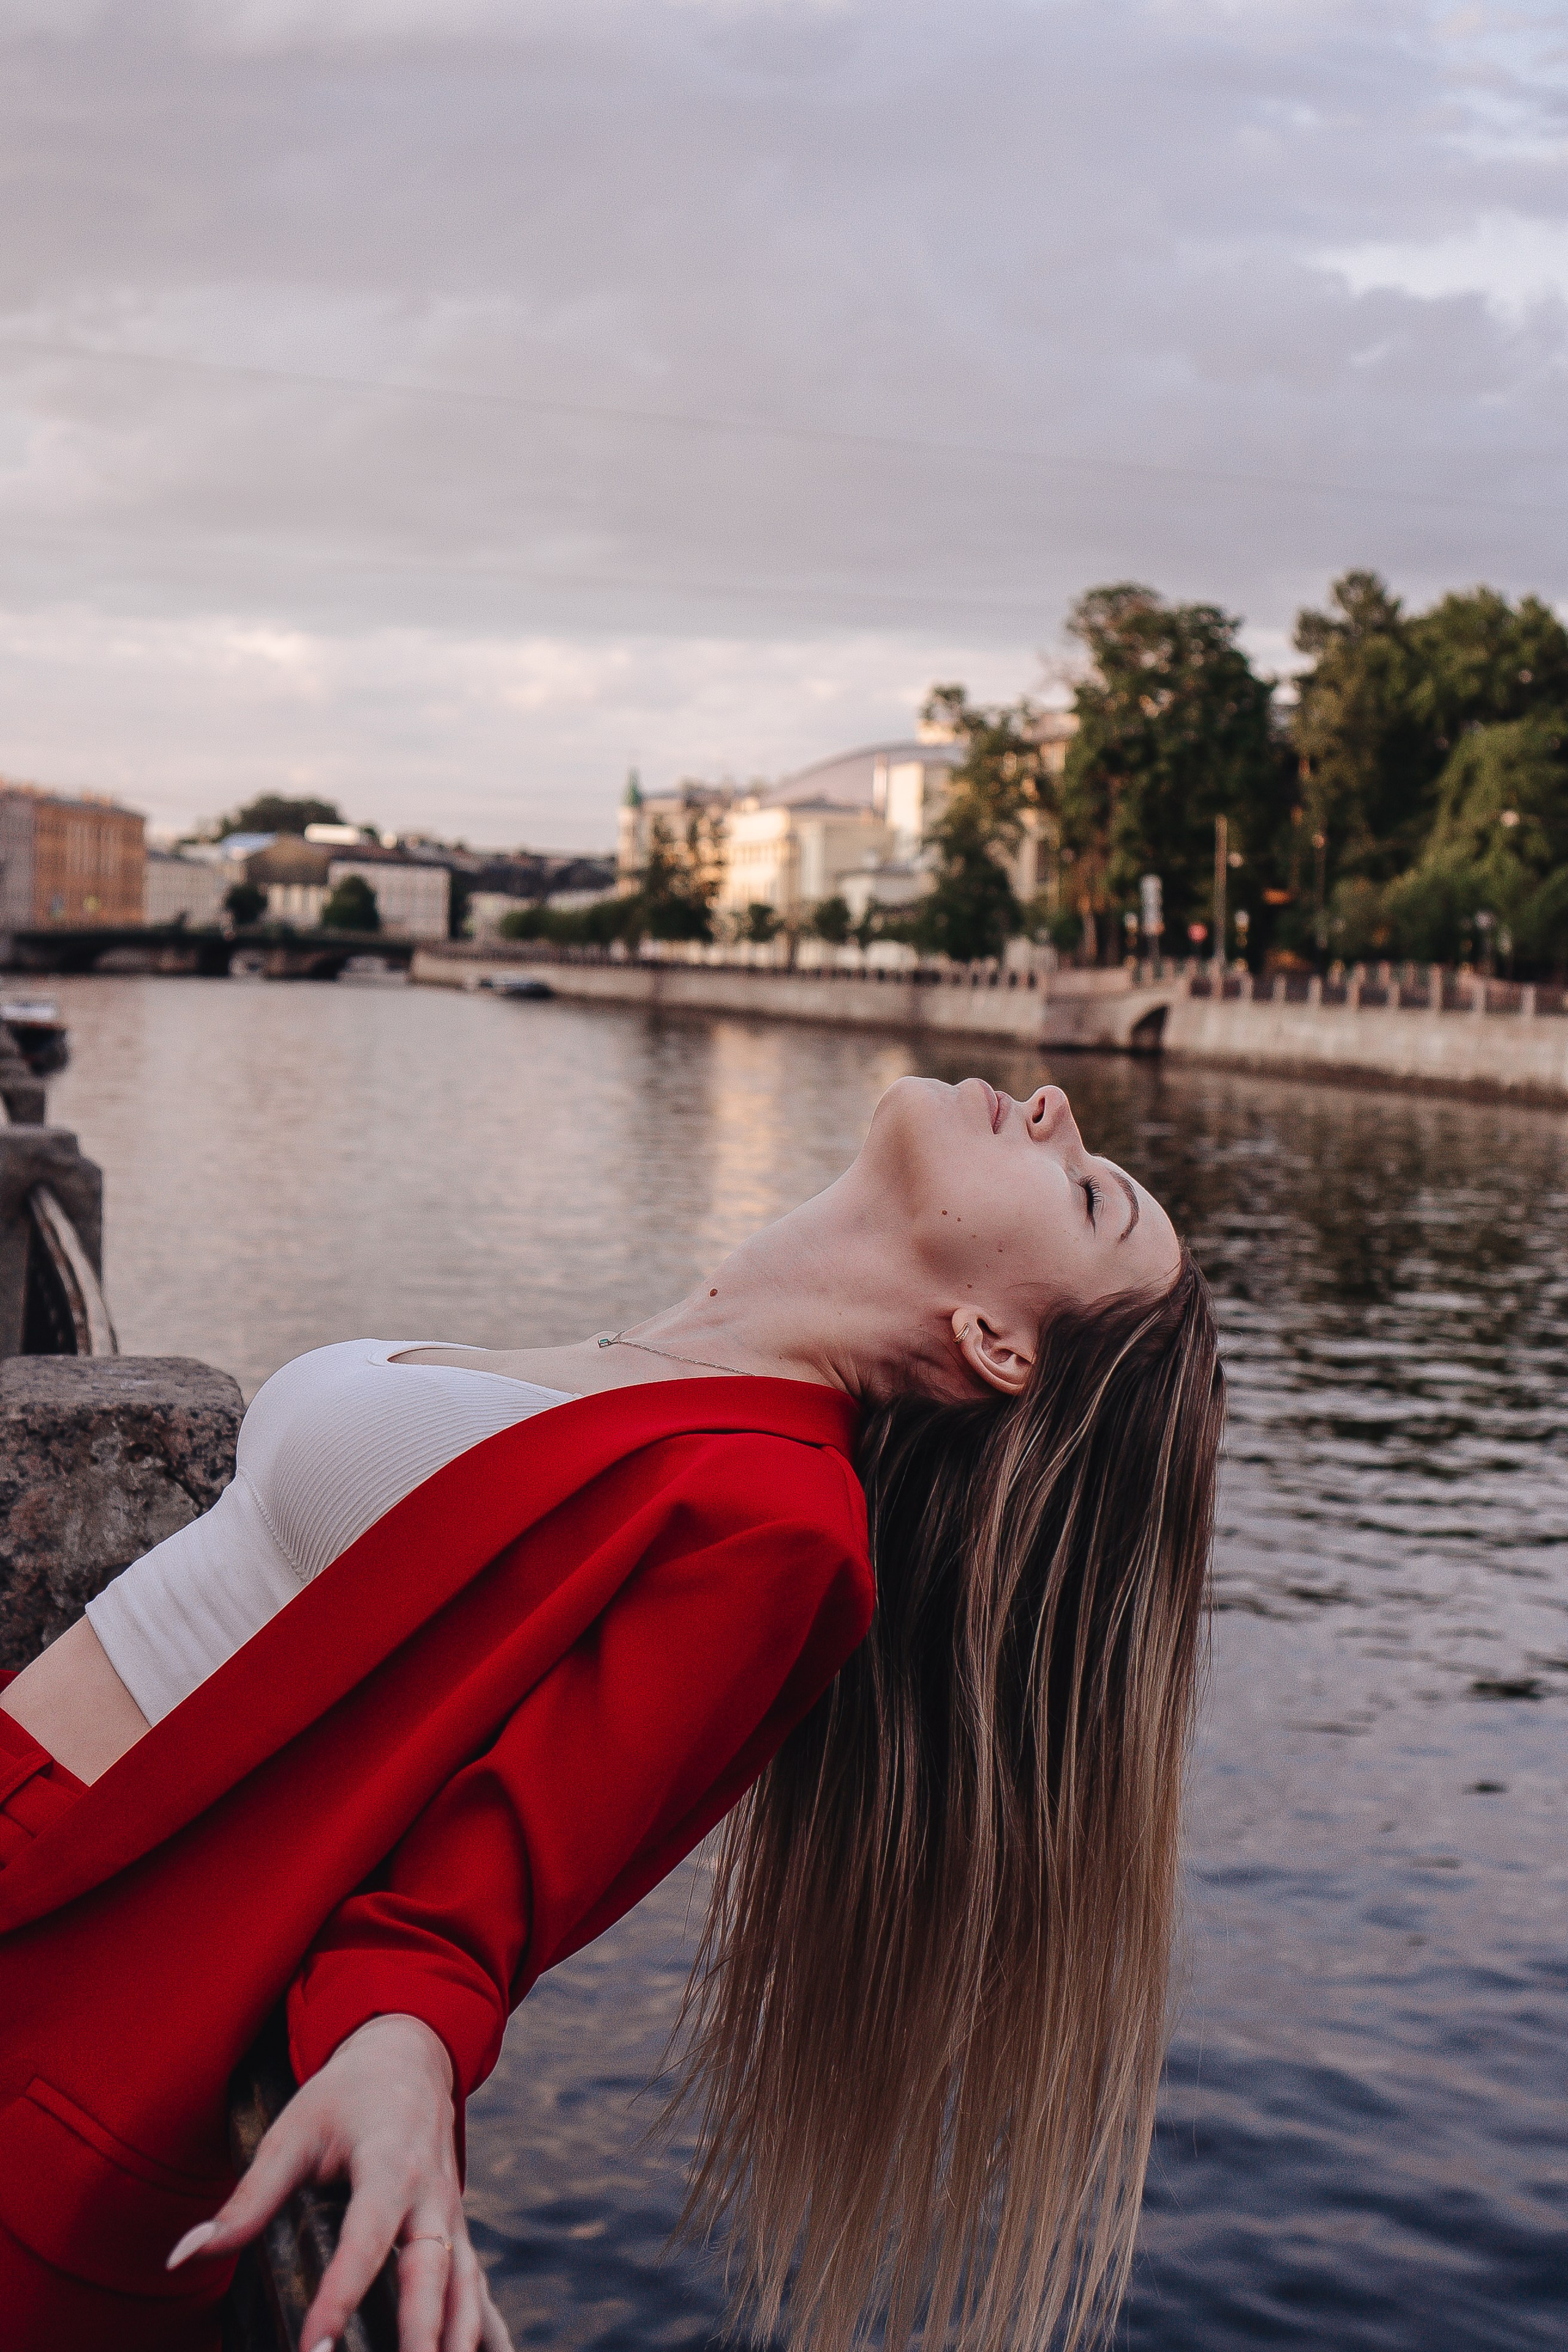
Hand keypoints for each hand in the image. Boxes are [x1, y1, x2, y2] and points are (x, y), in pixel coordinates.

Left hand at [166, 2011, 512, 2351]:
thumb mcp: (290, 2133)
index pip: (367, 2239)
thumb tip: (182, 2256)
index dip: (342, 2294)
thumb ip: (245, 2200)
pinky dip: (484, 2330)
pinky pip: (478, 2288)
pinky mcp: (459, 2233)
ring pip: (467, 2286)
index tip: (316, 2349)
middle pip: (433, 2272)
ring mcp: (453, 2216)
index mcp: (390, 2164)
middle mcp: (432, 2196)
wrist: (410, 2056)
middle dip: (423, 2336)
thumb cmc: (344, 2096)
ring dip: (459, 2341)